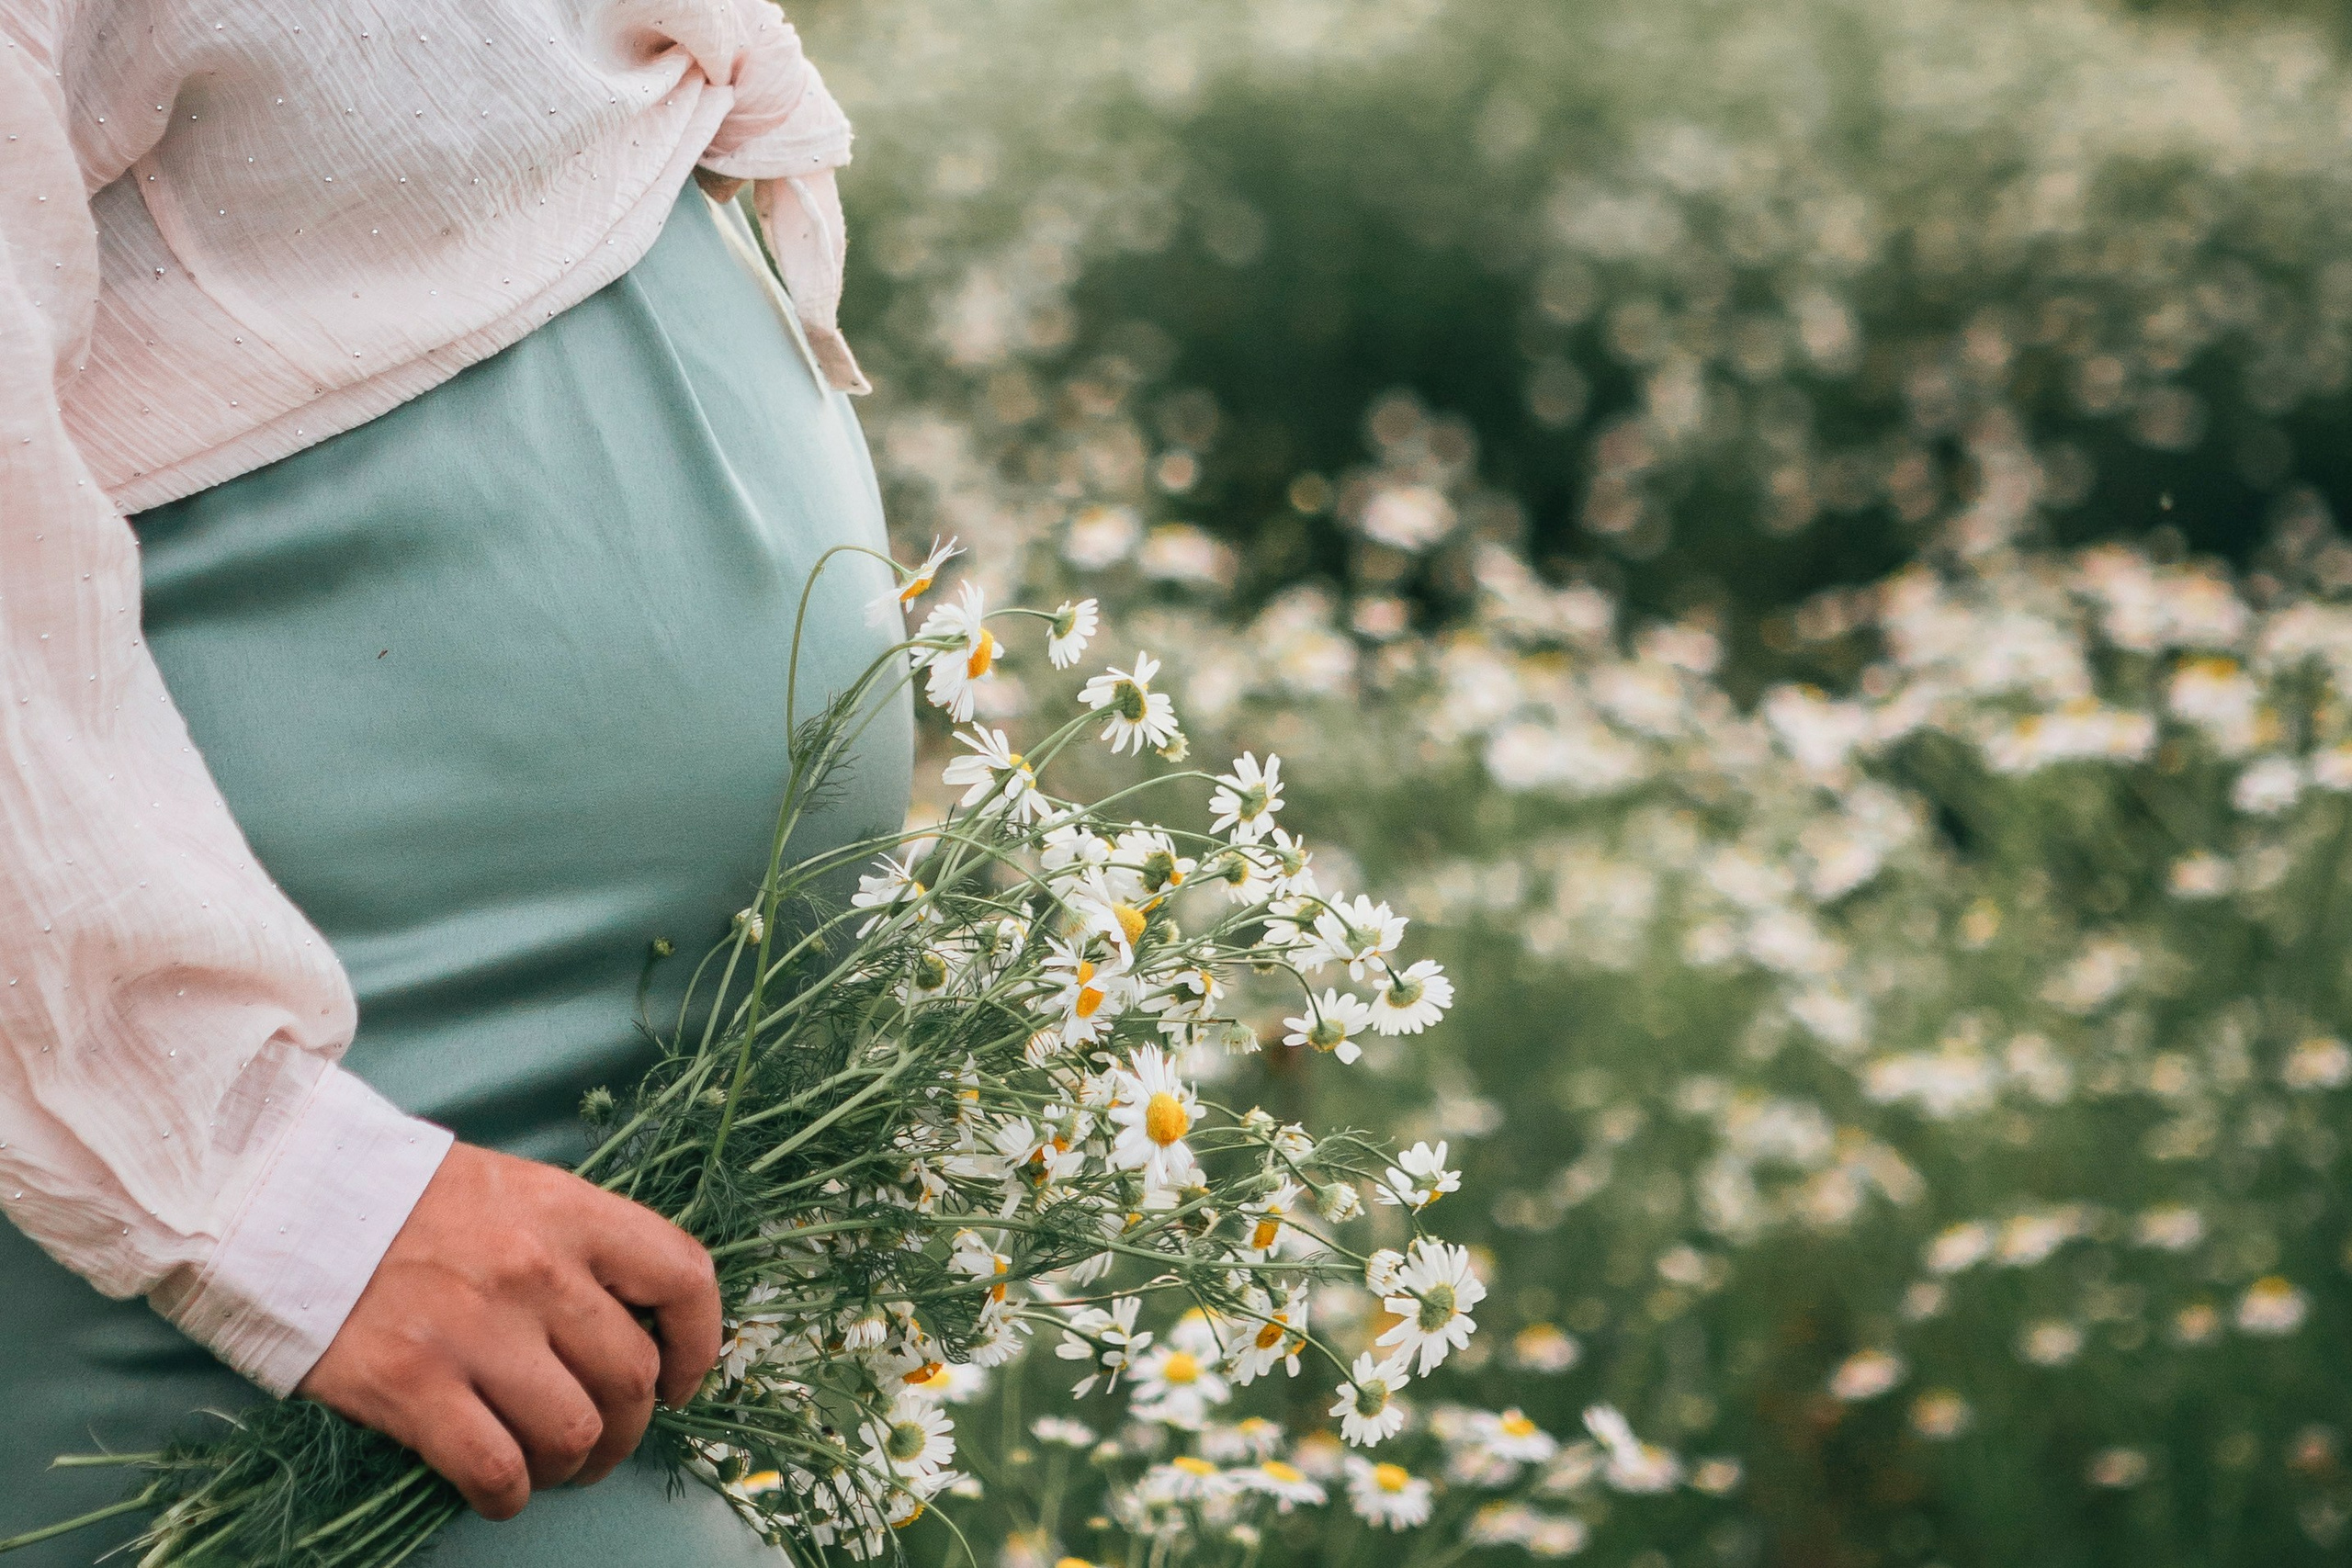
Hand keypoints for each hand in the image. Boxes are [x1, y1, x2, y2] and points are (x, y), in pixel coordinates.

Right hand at [297, 1142, 720, 1519]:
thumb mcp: (514, 1190)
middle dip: (631, 1427)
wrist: (285, 1198)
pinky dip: (510, 1496)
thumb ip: (576, 1246)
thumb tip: (631, 1321)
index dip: (699, 1342)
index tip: (679, 1379)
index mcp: (569, 1212)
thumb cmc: (406, 1199)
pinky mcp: (411, 1386)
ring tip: (555, 1467)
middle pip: (630, 1377)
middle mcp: (535, 1271)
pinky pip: (495, 1470)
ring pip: (573, 1433)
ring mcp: (474, 1331)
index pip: (682, 1277)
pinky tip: (501, 1490)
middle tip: (604, 1439)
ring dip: (575, 1467)